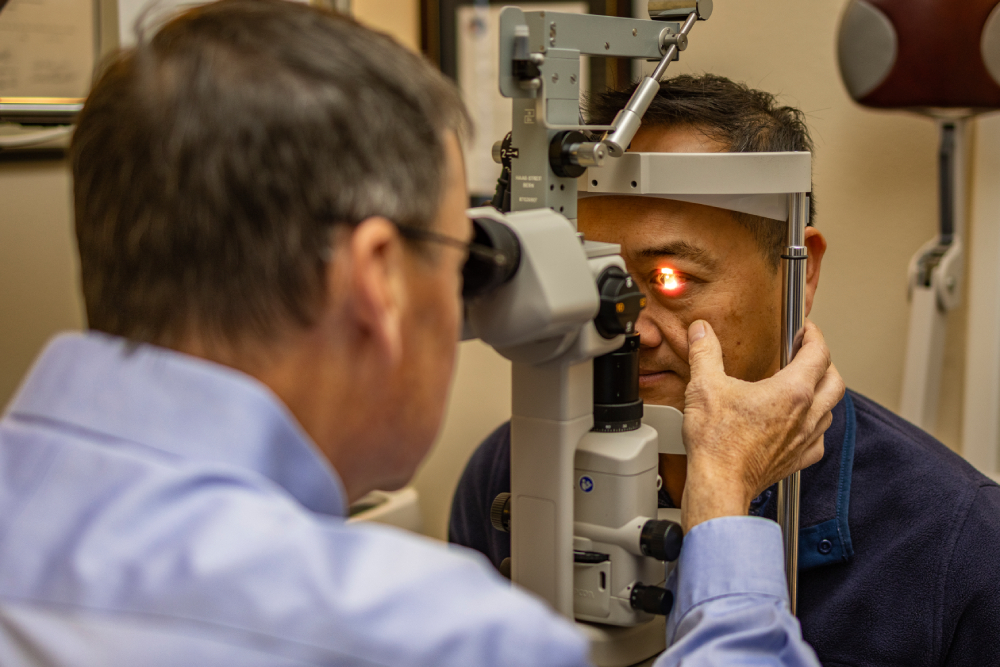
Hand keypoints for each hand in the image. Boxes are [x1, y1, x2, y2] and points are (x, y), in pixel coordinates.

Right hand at [679, 319, 844, 532]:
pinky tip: (800, 426)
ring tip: (805, 387)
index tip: (807, 330)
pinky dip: (815, 428)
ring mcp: (804, 440)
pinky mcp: (797, 461)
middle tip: (809, 355)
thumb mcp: (705, 386)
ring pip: (830, 411)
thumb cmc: (716, 441)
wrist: (719, 483)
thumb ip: (705, 352)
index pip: (819, 354)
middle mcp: (806, 415)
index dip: (815, 336)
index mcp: (792, 392)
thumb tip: (701, 331)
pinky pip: (819, 441)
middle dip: (825, 363)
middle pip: (834, 382)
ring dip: (823, 395)